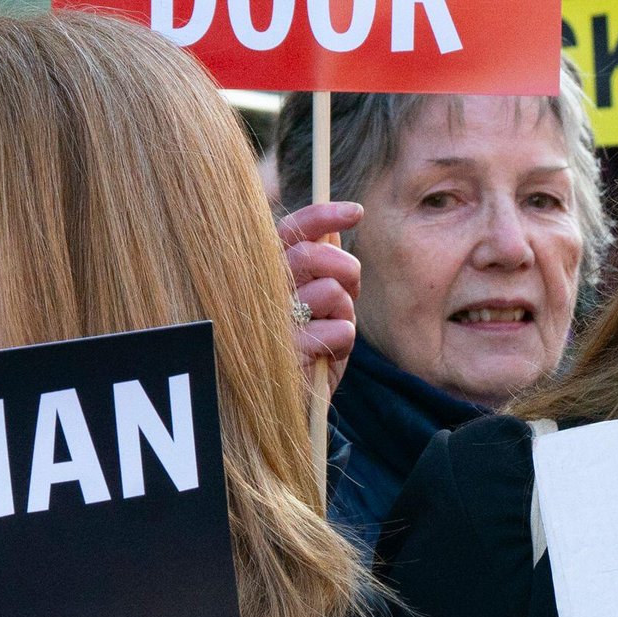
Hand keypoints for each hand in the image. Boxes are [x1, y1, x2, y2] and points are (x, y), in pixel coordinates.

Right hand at [277, 199, 361, 377]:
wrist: (289, 405)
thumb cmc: (306, 349)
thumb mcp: (316, 305)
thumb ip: (320, 269)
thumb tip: (331, 232)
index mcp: (267, 274)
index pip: (289, 231)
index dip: (322, 214)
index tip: (356, 211)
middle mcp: (261, 292)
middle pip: (311, 255)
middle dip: (345, 268)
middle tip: (350, 288)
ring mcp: (271, 322)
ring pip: (331, 292)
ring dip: (344, 313)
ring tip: (330, 331)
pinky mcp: (286, 353)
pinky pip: (340, 330)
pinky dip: (344, 342)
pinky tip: (326, 355)